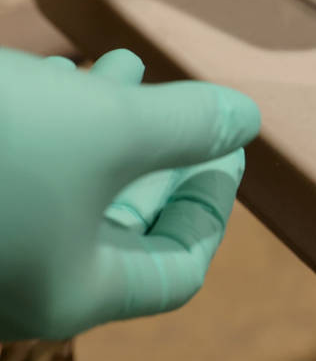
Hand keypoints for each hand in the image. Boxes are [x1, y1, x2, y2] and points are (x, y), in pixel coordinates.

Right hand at [0, 48, 260, 340]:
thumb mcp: (105, 127)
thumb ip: (183, 128)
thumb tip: (246, 121)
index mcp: (72, 293)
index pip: (175, 271)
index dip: (210, 208)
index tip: (229, 148)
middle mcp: (21, 286)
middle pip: (119, 231)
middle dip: (156, 159)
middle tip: (185, 109)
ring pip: (61, 192)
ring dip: (98, 129)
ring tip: (118, 66)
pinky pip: (12, 174)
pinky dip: (40, 127)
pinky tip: (46, 73)